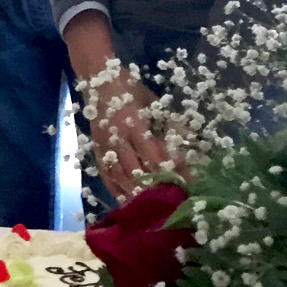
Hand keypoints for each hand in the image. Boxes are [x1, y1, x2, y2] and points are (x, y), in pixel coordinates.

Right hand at [63, 10, 177, 201]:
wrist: (94, 75)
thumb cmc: (127, 86)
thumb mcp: (153, 101)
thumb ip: (171, 125)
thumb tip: (193, 148)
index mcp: (133, 123)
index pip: (154, 156)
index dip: (172, 173)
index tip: (189, 187)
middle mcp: (117, 138)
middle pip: (137, 172)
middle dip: (156, 190)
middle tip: (175, 206)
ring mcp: (104, 146)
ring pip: (121, 178)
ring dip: (138, 195)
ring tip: (155, 211)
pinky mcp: (96, 150)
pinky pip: (106, 176)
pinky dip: (118, 191)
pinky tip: (129, 203)